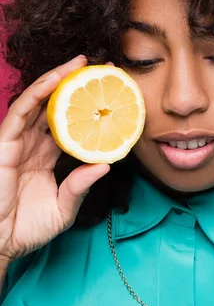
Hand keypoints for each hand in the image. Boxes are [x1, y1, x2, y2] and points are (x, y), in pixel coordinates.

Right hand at [0, 55, 109, 263]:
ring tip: (80, 62)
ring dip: (58, 78)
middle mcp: (32, 143)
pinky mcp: (4, 142)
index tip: (110, 94)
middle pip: (55, 106)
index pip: (68, 124)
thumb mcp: (64, 207)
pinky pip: (21, 110)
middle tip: (100, 67)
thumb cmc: (28, 228)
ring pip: (38, 100)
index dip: (86, 108)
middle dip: (75, 84)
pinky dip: (37, 92)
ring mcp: (17, 140)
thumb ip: (81, 185)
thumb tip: (106, 164)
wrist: (1, 243)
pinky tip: (55, 79)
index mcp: (45, 156)